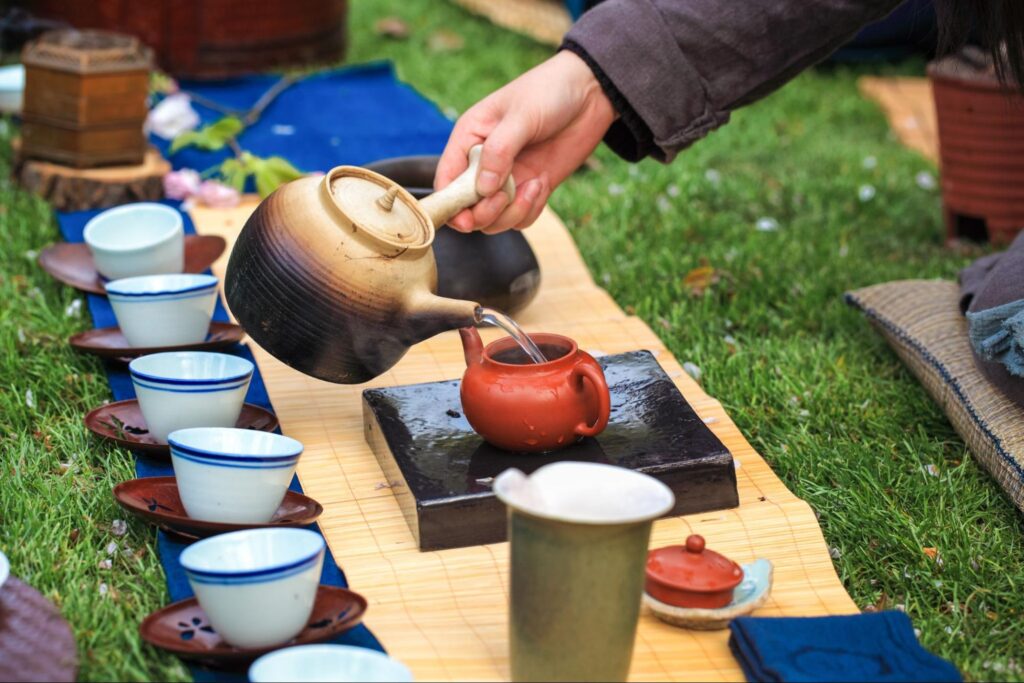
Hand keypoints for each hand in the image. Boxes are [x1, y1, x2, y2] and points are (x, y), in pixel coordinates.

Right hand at [435, 50, 616, 233]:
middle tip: (504, 198)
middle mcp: (483, 163)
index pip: (446, 180)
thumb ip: (499, 151)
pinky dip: (529, 210)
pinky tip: (542, 185)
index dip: (449, 205)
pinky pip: (520, 217)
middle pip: (467, 208)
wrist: (590, 92)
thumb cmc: (549, 91)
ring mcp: (508, 178)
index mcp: (469, 139)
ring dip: (511, 214)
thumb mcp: (522, 116)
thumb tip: (483, 190)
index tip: (466, 219)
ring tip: (532, 187)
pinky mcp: (530, 188)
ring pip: (494, 219)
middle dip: (484, 213)